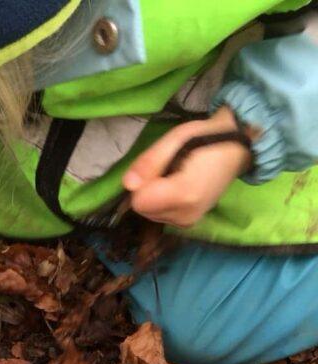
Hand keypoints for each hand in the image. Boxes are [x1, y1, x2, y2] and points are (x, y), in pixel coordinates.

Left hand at [123, 106, 250, 227]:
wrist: (235, 151)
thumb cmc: (206, 139)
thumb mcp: (175, 139)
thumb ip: (149, 162)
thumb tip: (127, 184)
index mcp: (183, 194)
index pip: (139, 201)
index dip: (143, 181)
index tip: (159, 166)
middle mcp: (185, 216)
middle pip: (143, 209)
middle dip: (148, 188)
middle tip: (168, 168)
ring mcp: (188, 223)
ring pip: (149, 213)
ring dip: (155, 195)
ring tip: (176, 175)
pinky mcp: (188, 224)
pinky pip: (160, 215)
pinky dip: (163, 202)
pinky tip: (180, 187)